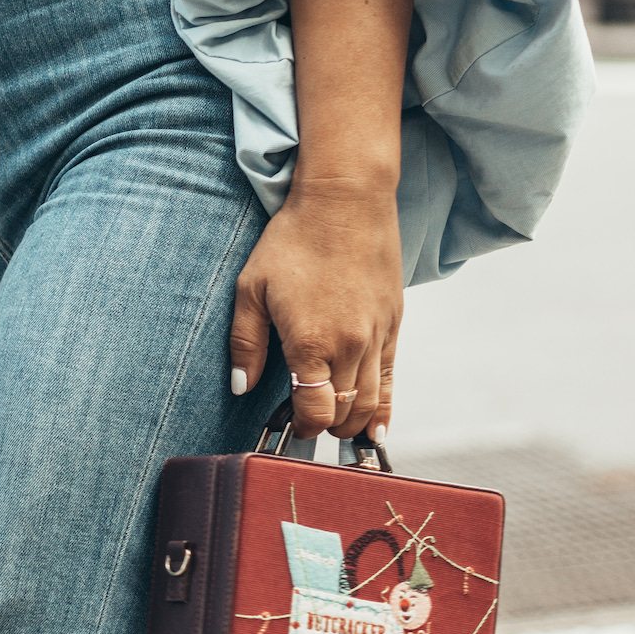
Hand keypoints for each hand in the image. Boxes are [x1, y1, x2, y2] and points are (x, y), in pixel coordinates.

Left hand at [229, 176, 402, 443]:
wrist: (345, 200)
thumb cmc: (294, 240)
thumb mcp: (251, 289)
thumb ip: (245, 344)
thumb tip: (241, 387)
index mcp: (311, 344)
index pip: (315, 412)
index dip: (302, 428)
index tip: (290, 428)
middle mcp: (350, 347)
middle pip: (344, 413)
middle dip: (326, 428)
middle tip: (309, 429)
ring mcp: (377, 337)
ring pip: (371, 402)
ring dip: (354, 424)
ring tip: (338, 432)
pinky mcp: (393, 323)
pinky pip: (392, 377)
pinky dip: (384, 407)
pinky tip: (377, 428)